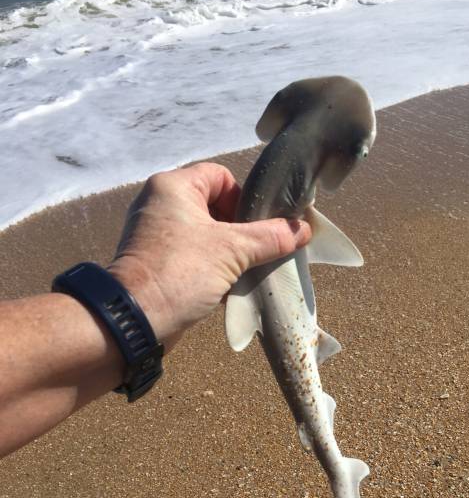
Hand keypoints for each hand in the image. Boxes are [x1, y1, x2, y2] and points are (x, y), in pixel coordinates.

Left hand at [108, 163, 310, 349]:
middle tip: (259, 251)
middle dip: (242, 231)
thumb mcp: (233, 251)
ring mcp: (158, 234)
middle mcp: (161, 204)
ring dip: (231, 253)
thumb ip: (271, 237)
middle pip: (217, 206)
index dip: (245, 198)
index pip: (221, 177)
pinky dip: (214, 268)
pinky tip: (230, 287)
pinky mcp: (158, 261)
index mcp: (173, 187)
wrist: (135, 320)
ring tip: (247, 271)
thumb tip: (303, 229)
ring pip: (208, 235)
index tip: (259, 226)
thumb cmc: (181, 272)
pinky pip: (195, 256)